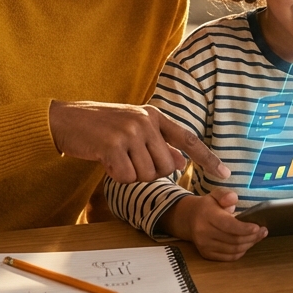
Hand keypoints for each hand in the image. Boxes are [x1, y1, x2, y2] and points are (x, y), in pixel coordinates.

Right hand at [49, 101, 230, 182]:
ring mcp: (129, 132)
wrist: (66, 120)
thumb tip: (180, 161)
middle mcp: (145, 121)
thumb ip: (157, 142)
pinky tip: (106, 162)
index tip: (227, 173)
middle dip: (151, 173)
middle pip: (167, 166)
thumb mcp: (134, 127)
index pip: (188, 139)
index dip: (208, 158)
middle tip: (130, 161)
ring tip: (115, 158)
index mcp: (154, 115)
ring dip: (131, 175)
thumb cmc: (100, 126)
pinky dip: (117, 176)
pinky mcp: (112, 146)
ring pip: (147, 175)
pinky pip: (127, 177)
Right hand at [161, 188, 267, 261]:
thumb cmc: (208, 206)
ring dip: (249, 244)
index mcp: (206, 216)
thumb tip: (232, 199)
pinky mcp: (206, 254)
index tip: (258, 227)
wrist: (189, 219)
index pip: (228, 226)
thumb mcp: (215, 194)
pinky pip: (228, 257)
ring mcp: (204, 245)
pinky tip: (247, 244)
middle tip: (263, 231)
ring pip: (233, 250)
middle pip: (233, 240)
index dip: (245, 228)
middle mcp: (203, 233)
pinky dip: (240, 252)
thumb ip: (225, 194)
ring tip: (258, 237)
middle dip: (252, 237)